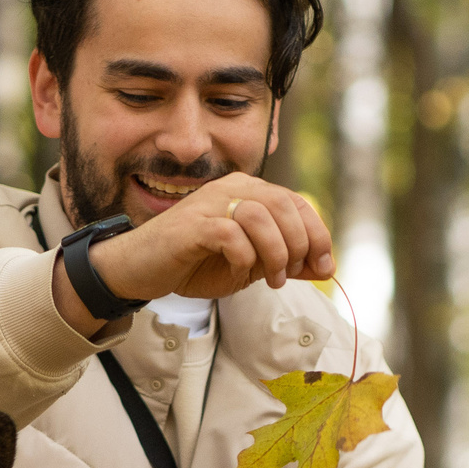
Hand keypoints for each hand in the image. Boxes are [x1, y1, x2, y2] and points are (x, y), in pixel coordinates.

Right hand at [72, 173, 334, 322]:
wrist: (141, 269)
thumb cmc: (194, 264)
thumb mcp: (250, 266)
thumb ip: (285, 262)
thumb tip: (326, 269)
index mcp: (249, 192)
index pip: (297, 203)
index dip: (318, 235)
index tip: (325, 267)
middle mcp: (232, 188)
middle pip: (284, 205)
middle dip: (299, 245)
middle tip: (289, 275)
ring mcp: (211, 203)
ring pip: (262, 217)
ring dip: (275, 253)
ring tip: (271, 279)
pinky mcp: (193, 224)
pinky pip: (232, 234)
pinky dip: (245, 256)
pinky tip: (241, 270)